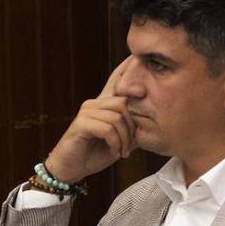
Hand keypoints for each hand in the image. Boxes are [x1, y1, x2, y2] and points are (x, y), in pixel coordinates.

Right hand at [44, 58, 136, 182]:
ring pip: (117, 117)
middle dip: (133, 126)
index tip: (136, 56)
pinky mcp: (80, 124)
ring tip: (123, 151)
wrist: (72, 169)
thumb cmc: (95, 153)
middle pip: (124, 102)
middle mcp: (94, 104)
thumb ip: (132, 129)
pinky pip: (107, 129)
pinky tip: (115, 152)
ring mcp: (86, 112)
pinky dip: (115, 143)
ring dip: (125, 138)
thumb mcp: (120, 140)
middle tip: (131, 145)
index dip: (125, 68)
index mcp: (103, 105)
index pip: (115, 80)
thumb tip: (152, 123)